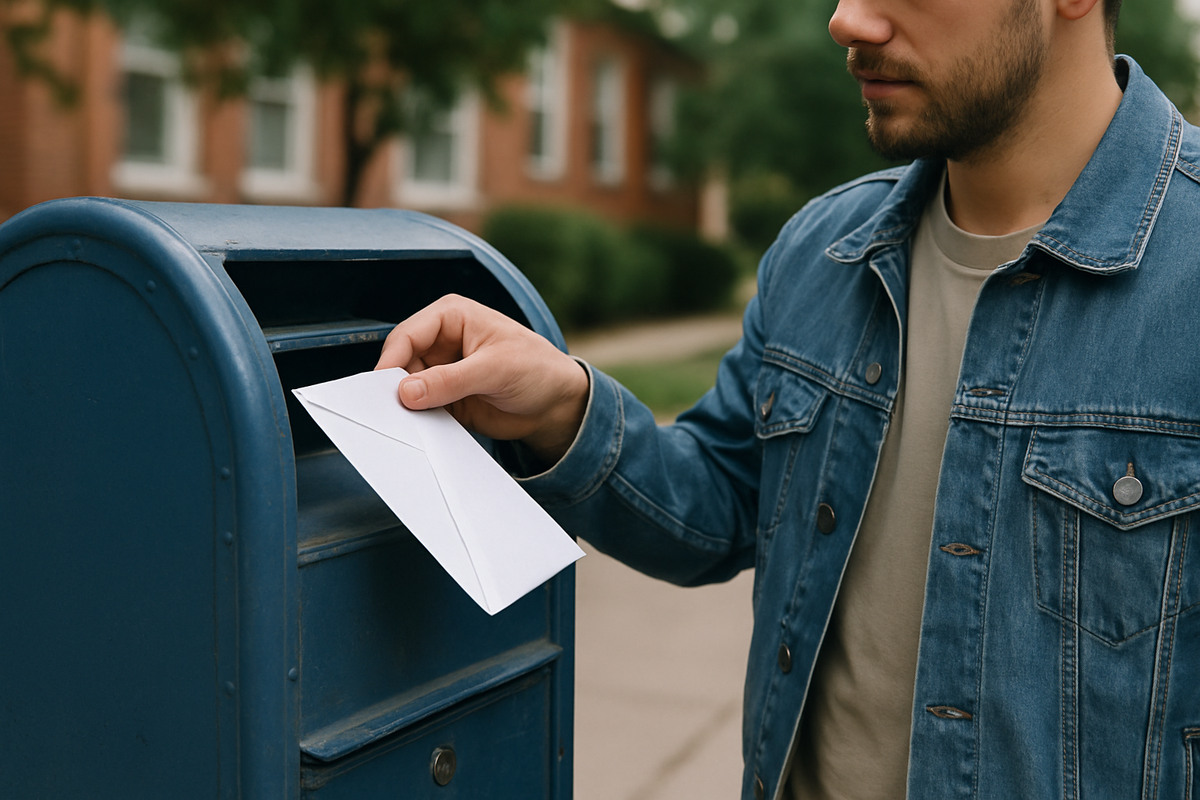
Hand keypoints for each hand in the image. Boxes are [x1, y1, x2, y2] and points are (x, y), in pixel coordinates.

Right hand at [375, 294, 589, 463]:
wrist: (557, 405)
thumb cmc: (538, 369)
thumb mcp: (495, 369)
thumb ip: (450, 380)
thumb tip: (407, 392)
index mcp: (452, 317)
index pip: (408, 335)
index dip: (392, 360)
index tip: (384, 388)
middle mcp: (442, 342)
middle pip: (401, 362)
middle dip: (396, 386)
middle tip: (394, 410)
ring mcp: (442, 371)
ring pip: (407, 388)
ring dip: (407, 406)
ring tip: (413, 422)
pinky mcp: (446, 398)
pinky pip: (421, 409)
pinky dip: (419, 420)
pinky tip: (425, 430)